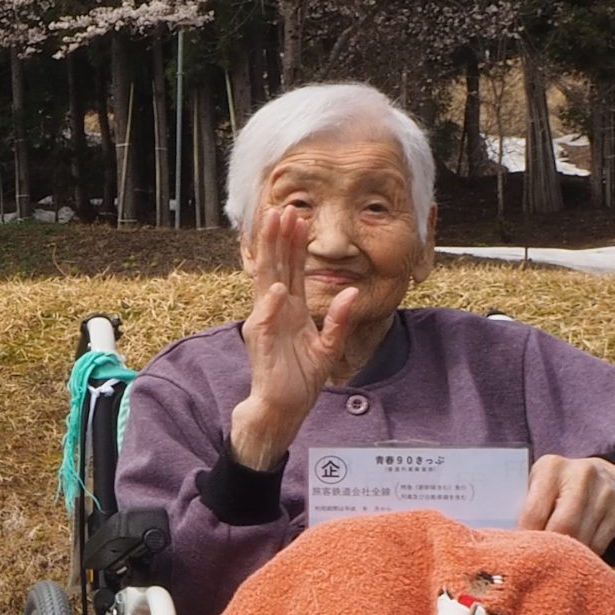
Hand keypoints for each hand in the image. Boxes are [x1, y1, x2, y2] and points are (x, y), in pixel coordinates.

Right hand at [229, 206, 361, 469]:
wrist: (282, 407)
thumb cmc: (300, 379)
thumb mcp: (327, 346)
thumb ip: (338, 319)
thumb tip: (352, 293)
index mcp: (289, 309)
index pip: (291, 268)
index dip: (294, 243)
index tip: (299, 216)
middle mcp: (274, 310)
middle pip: (276, 266)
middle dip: (280, 237)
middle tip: (283, 207)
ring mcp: (265, 324)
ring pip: (266, 281)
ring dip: (270, 255)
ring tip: (273, 230)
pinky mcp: (261, 343)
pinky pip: (265, 320)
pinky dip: (270, 303)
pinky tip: (276, 286)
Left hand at [519, 455, 614, 555]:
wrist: (607, 474)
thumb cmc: (559, 483)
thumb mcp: (539, 481)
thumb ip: (525, 504)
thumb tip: (508, 538)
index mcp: (551, 467)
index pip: (534, 511)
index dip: (525, 536)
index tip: (518, 551)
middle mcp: (581, 476)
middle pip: (563, 526)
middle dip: (548, 548)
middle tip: (537, 561)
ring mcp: (605, 492)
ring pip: (583, 538)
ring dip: (567, 555)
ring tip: (554, 561)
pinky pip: (600, 544)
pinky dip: (585, 555)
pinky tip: (575, 556)